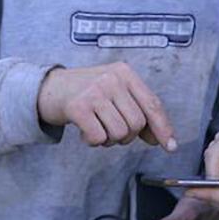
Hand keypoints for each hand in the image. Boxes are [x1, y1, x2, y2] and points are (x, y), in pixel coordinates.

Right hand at [36, 63, 176, 149]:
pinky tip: (84, 131)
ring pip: (119, 133)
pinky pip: (98, 138)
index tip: (170, 146)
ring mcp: (95, 91)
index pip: (152, 104)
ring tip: (97, 127)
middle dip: (127, 136)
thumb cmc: (87, 93)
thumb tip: (159, 138)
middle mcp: (112, 79)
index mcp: (125, 73)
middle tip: (110, 129)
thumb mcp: (114, 92)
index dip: (163, 127)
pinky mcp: (78, 106)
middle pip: (137, 123)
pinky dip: (93, 142)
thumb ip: (137, 110)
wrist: (48, 88)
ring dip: (109, 140)